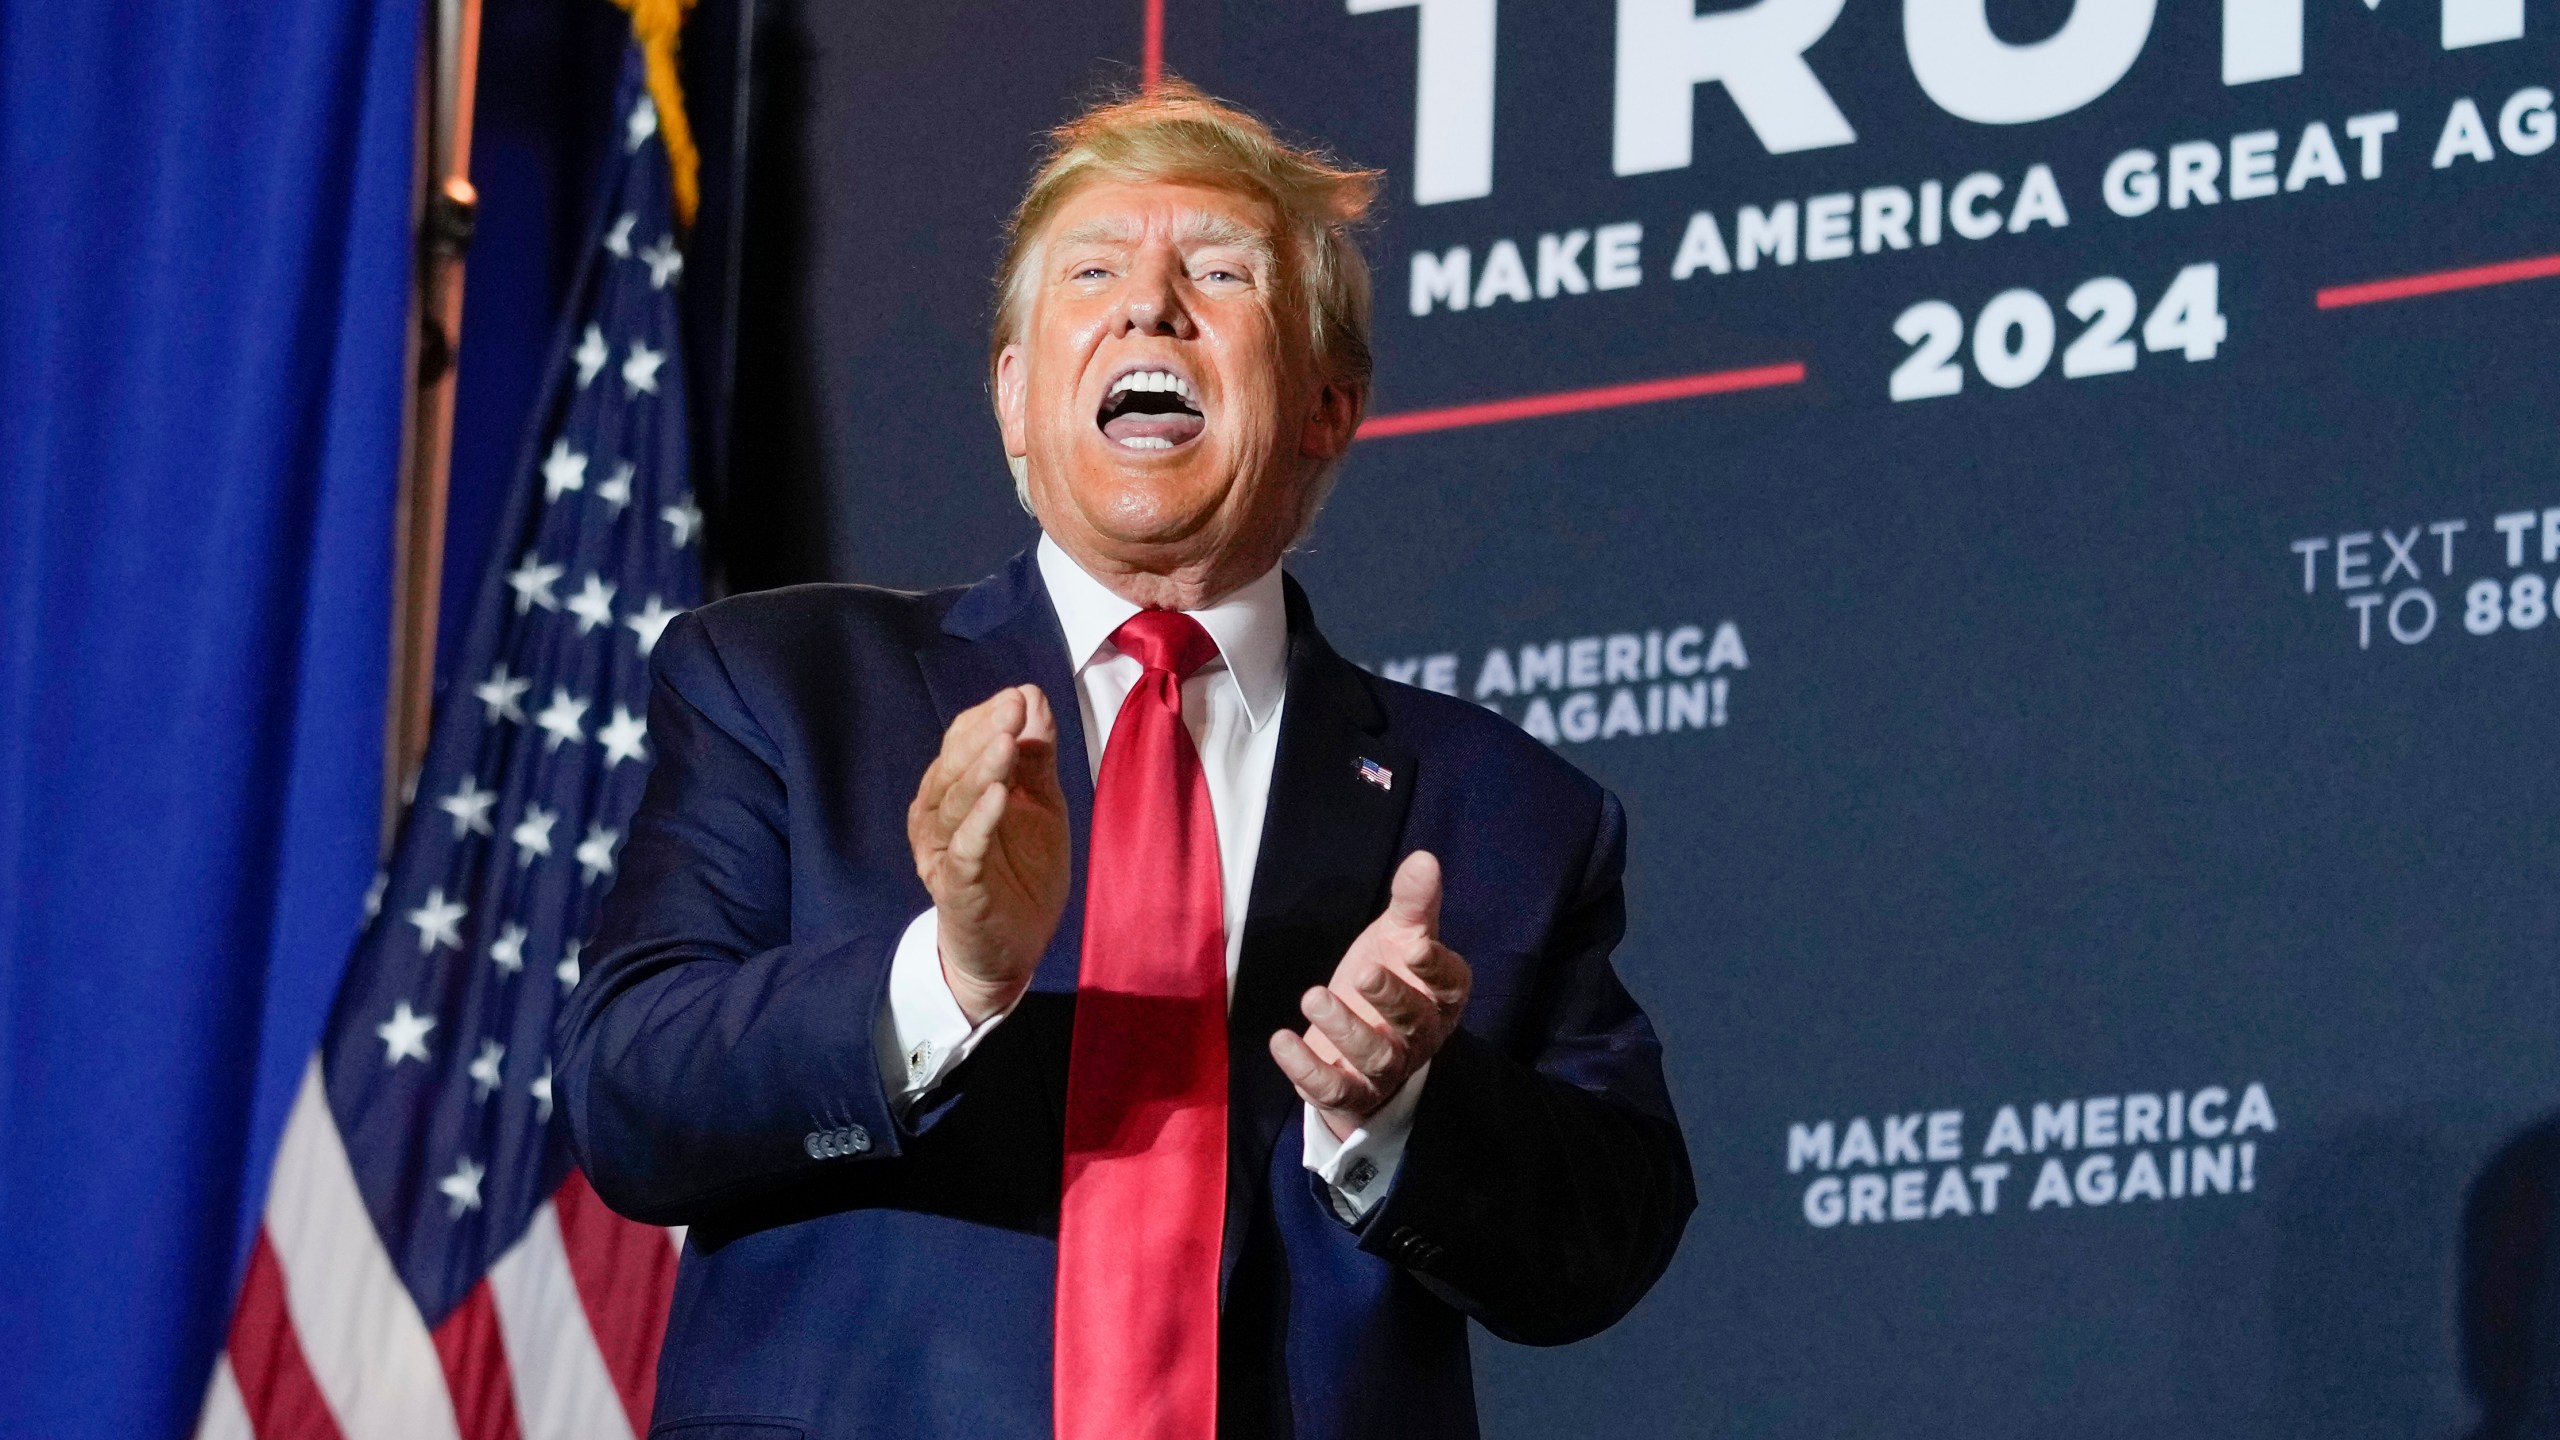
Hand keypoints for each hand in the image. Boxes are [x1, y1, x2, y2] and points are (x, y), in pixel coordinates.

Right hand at [907, 685, 1070, 1023]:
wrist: (1011, 950)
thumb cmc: (1021, 872)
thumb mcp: (1040, 805)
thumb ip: (1036, 756)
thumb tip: (1032, 696)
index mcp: (953, 792)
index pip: (961, 742)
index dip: (986, 718)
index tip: (1020, 696)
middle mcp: (937, 817)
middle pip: (953, 767)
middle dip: (984, 734)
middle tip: (1013, 707)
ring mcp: (943, 852)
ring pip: (954, 804)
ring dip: (981, 771)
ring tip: (1005, 743)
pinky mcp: (956, 886)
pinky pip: (964, 850)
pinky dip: (980, 822)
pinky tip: (1000, 797)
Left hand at [1269, 851, 1470, 1139]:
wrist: (1362, 1040)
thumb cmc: (1390, 977)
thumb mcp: (1398, 936)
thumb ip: (1412, 901)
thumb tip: (1425, 857)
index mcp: (1440, 996)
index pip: (1449, 984)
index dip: (1435, 969)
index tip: (1416, 946)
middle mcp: (1420, 1037)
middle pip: (1413, 1023)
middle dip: (1389, 998)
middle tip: (1362, 972)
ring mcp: (1387, 1070)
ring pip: (1375, 1058)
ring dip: (1344, 1030)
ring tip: (1312, 996)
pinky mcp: (1351, 1093)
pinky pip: (1335, 1089)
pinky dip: (1306, 1070)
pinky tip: (1281, 1040)